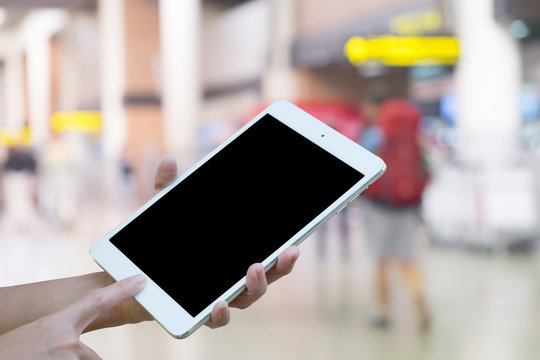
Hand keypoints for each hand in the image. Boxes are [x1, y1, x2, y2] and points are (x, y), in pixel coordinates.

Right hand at [0, 275, 145, 359]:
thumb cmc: (10, 352)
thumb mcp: (35, 335)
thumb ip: (60, 336)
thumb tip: (74, 345)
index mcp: (57, 323)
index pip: (96, 301)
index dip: (120, 290)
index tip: (139, 280)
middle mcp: (68, 342)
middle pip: (89, 355)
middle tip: (48, 356)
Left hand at [137, 156, 299, 328]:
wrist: (131, 277)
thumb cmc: (158, 242)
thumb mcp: (163, 211)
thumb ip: (168, 188)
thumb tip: (170, 160)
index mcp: (234, 255)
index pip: (268, 252)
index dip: (285, 249)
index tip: (297, 238)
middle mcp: (232, 278)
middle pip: (267, 276)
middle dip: (282, 265)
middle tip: (289, 251)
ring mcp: (219, 296)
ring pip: (249, 297)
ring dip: (257, 284)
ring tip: (255, 269)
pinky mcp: (198, 313)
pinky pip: (217, 319)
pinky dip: (221, 314)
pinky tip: (219, 303)